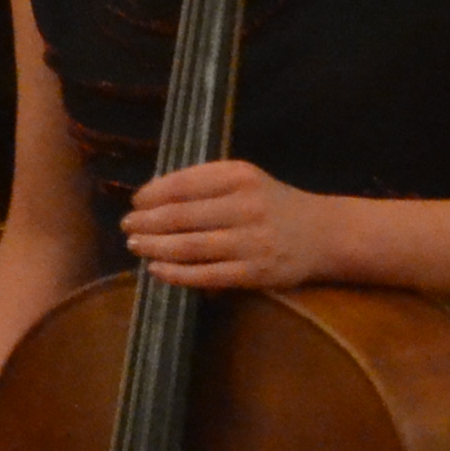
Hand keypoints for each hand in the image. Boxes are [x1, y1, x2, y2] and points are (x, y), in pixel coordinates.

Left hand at [118, 161, 350, 288]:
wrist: (322, 234)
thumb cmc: (273, 204)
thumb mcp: (245, 180)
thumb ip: (205, 185)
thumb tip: (152, 196)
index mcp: (239, 175)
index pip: (184, 183)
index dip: (153, 193)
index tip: (135, 201)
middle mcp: (245, 205)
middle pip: (182, 215)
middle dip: (147, 221)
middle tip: (126, 226)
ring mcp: (250, 241)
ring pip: (190, 246)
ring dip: (155, 247)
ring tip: (135, 246)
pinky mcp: (254, 272)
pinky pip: (206, 275)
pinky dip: (177, 274)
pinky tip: (157, 270)